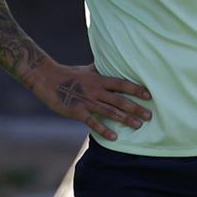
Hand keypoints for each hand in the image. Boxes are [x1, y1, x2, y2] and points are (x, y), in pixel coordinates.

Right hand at [27, 61, 151, 140]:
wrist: (46, 78)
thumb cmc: (68, 74)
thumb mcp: (86, 69)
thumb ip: (100, 68)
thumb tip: (109, 60)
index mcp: (99, 79)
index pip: (122, 84)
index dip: (136, 89)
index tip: (149, 95)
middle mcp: (96, 90)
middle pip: (119, 99)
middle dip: (135, 107)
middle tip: (149, 115)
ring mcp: (86, 101)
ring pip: (109, 111)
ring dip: (125, 118)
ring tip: (138, 125)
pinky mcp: (77, 111)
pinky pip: (92, 122)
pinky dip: (104, 129)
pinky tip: (114, 137)